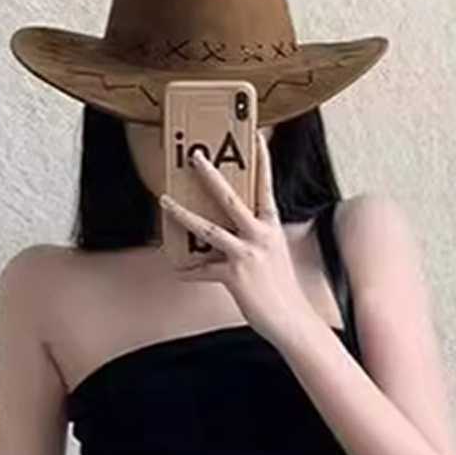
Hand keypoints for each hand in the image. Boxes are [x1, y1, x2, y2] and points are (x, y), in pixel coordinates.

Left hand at [159, 133, 321, 347]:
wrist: (290, 318)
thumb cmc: (282, 288)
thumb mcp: (274, 253)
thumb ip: (257, 237)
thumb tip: (234, 230)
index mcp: (271, 226)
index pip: (266, 186)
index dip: (261, 160)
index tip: (254, 136)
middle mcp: (259, 235)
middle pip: (230, 198)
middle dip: (210, 174)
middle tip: (194, 155)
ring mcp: (246, 254)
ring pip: (208, 228)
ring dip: (183, 213)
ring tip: (165, 200)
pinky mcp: (233, 276)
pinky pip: (203, 270)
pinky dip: (189, 272)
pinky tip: (177, 271)